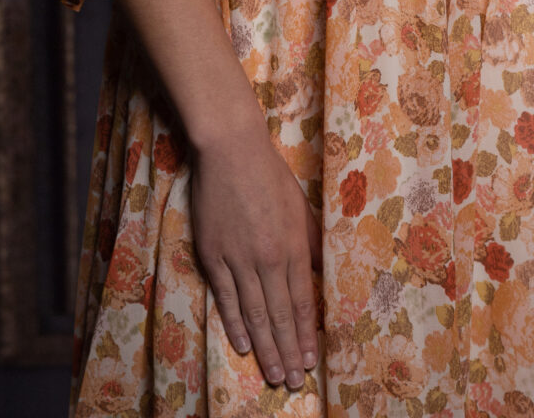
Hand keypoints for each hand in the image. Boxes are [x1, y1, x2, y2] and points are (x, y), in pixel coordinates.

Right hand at [189, 127, 321, 390]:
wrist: (232, 150)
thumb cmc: (270, 175)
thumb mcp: (301, 207)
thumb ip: (311, 242)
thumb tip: (320, 272)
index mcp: (294, 247)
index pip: (302, 302)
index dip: (305, 334)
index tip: (309, 360)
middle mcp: (269, 259)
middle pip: (280, 315)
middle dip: (287, 351)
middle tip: (292, 382)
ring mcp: (239, 259)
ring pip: (254, 313)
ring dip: (264, 348)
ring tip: (272, 375)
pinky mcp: (213, 254)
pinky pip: (226, 297)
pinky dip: (234, 323)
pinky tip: (242, 344)